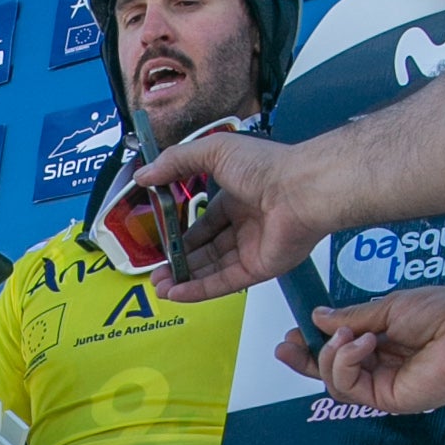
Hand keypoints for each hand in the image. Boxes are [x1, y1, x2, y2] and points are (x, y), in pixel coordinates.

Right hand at [162, 128, 337, 301]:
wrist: (301, 190)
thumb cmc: (266, 167)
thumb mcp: (213, 152)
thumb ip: (176, 162)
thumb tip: (143, 174)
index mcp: (237, 197)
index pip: (205, 223)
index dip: (182, 235)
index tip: (160, 243)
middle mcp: (245, 224)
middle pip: (206, 250)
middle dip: (180, 262)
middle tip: (155, 272)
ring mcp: (252, 248)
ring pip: (212, 269)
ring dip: (184, 279)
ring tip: (158, 286)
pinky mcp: (259, 269)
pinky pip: (225, 283)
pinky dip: (199, 290)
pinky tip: (176, 293)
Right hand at [278, 273, 444, 414]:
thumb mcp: (390, 306)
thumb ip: (352, 318)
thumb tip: (319, 318)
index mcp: (383, 341)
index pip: (339, 349)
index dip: (312, 343)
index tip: (294, 330)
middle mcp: (381, 366)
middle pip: (330, 372)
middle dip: (304, 358)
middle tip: (287, 344)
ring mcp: (384, 385)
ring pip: (334, 382)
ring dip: (332, 356)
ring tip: (351, 335)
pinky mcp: (389, 400)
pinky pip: (349, 388)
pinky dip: (345, 364)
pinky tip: (362, 344)